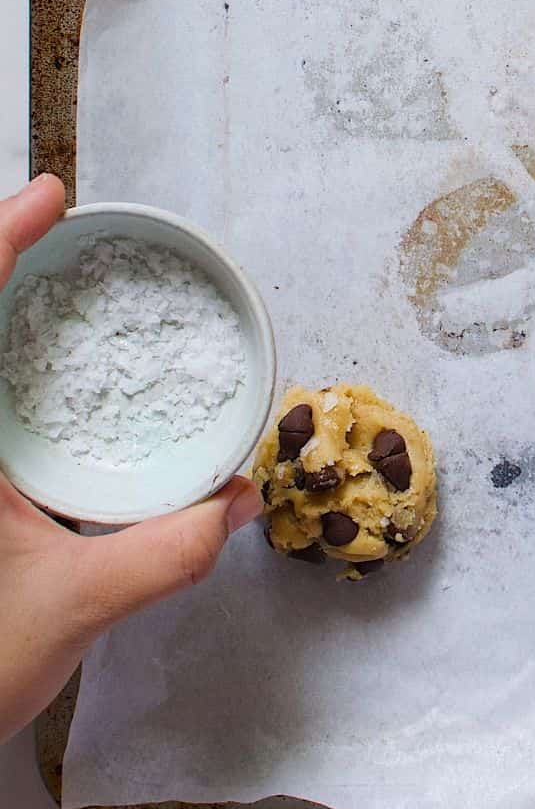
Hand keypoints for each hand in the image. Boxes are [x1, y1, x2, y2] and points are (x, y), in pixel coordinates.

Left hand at [0, 175, 261, 742]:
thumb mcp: (68, 612)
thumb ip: (158, 554)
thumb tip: (237, 499)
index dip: (0, 244)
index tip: (50, 196)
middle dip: (0, 261)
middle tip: (51, 219)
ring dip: (2, 311)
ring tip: (45, 275)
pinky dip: (6, 362)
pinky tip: (32, 369)